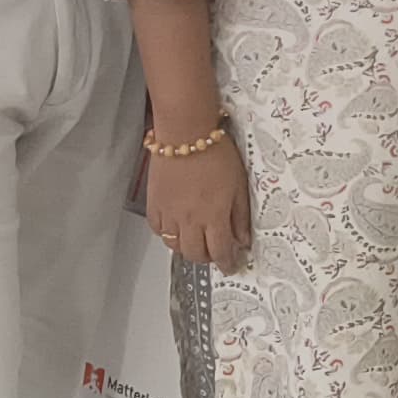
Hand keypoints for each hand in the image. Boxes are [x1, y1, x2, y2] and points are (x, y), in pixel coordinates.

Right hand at [144, 123, 254, 269]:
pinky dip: (167, 233)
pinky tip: (175, 227)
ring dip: (187, 248)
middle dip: (207, 258)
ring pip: (175, 246)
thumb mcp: (239, 184)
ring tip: (196, 241)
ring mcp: (169, 213)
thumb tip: (243, 238)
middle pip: (196, 254)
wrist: (186, 133)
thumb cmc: (214, 152)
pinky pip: (158, 229)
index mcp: (214, 216)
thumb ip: (240, 215)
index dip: (227, 263)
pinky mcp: (154, 203)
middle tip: (214, 253)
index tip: (230, 265)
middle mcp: (190, 220)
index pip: (221, 251)